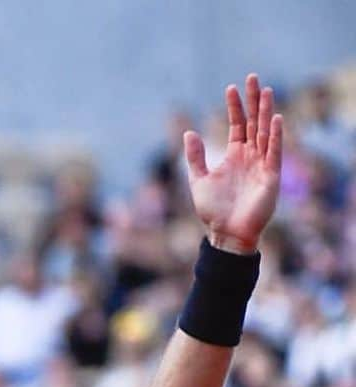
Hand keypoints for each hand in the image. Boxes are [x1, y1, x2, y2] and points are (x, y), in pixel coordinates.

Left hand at [184, 73, 282, 254]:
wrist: (226, 233)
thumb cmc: (213, 210)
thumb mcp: (199, 180)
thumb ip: (195, 157)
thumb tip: (188, 132)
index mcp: (234, 155)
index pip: (237, 124)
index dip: (234, 107)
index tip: (230, 87)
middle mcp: (250, 155)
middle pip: (254, 122)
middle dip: (253, 101)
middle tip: (252, 77)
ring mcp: (262, 164)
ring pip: (265, 131)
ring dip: (266, 112)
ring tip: (265, 90)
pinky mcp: (271, 175)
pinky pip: (274, 152)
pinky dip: (275, 136)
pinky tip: (275, 119)